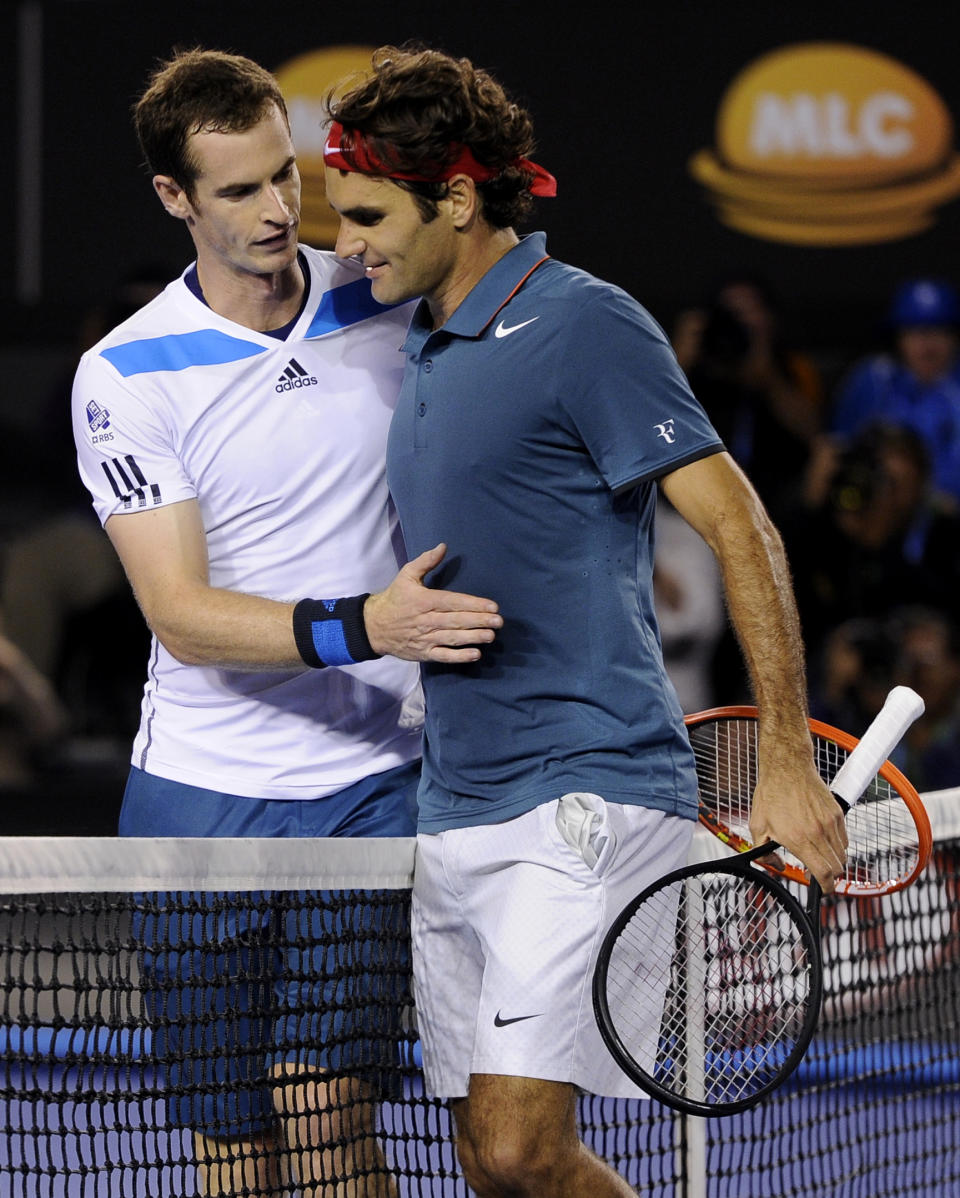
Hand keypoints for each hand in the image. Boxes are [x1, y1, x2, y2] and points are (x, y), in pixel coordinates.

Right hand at [363, 543, 501, 662]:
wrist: (373, 626)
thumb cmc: (394, 599)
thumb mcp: (406, 575)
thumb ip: (426, 561)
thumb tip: (443, 546)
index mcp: (424, 600)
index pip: (453, 602)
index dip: (474, 604)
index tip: (492, 606)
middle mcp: (426, 620)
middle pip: (456, 620)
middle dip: (479, 621)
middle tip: (499, 621)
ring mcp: (425, 638)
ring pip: (453, 638)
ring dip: (473, 637)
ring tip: (491, 636)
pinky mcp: (423, 653)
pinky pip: (443, 656)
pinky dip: (459, 656)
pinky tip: (475, 654)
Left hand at [748, 757, 848, 893]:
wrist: (787, 768)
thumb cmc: (771, 795)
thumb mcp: (757, 826)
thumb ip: (764, 852)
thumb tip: (776, 866)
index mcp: (799, 839)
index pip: (824, 873)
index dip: (826, 888)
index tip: (824, 890)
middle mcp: (819, 832)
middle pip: (837, 867)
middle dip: (829, 877)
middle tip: (818, 875)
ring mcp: (831, 822)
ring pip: (843, 854)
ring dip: (834, 861)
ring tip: (819, 857)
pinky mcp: (837, 813)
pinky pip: (844, 839)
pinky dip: (838, 846)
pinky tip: (823, 841)